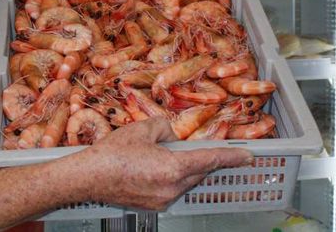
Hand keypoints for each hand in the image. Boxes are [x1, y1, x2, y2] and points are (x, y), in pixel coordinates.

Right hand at [82, 118, 252, 210]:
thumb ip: (165, 128)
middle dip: (198, 158)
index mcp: (173, 167)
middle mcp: (172, 188)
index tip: (247, 156)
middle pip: (199, 171)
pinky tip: (150, 168)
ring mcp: (164, 200)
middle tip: (187, 146)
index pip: (211, 160)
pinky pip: (173, 190)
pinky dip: (170, 178)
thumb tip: (173, 135)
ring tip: (157, 156)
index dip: (232, 157)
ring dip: (181, 168)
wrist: (89, 177)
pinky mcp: (155, 206)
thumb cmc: (111, 154)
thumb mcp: (142, 129)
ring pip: (186, 181)